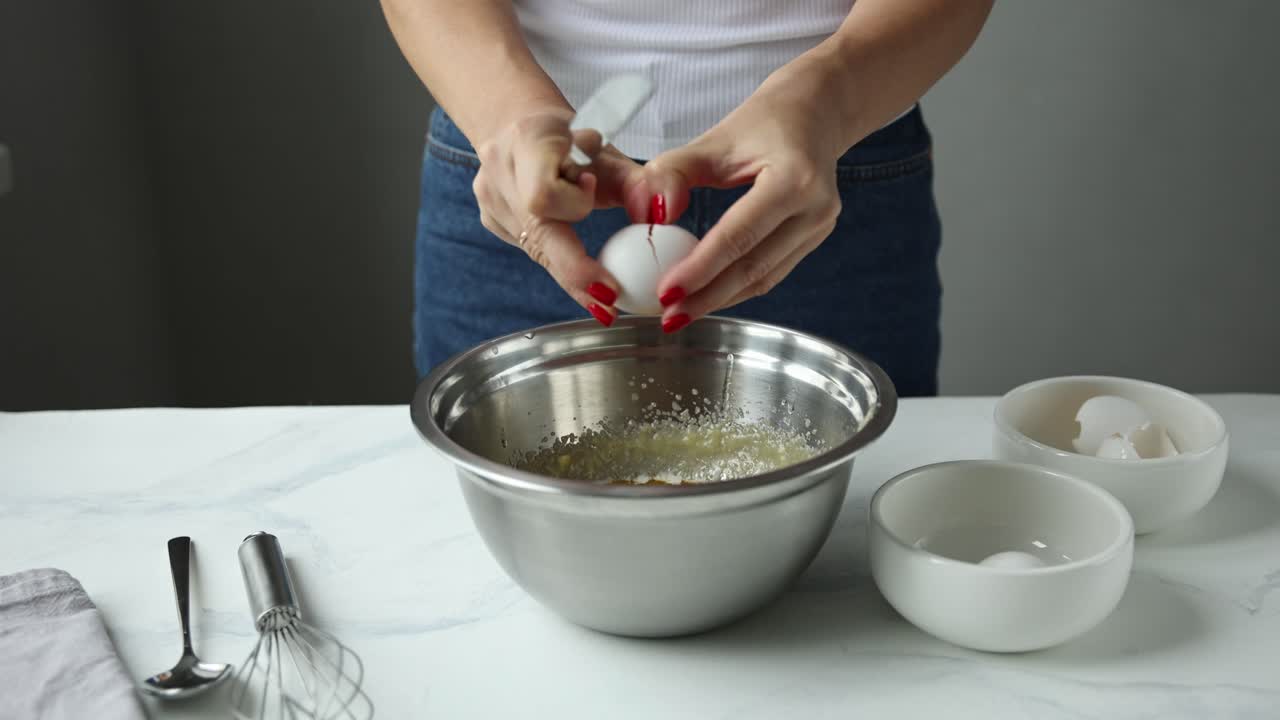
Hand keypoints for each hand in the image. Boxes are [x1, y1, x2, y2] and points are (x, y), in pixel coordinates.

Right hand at [471, 108, 649, 324]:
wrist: (526, 127)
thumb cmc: (576, 141)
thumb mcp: (613, 153)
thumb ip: (642, 182)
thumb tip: (663, 214)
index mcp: (528, 141)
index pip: (544, 193)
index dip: (573, 205)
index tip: (596, 200)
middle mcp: (500, 169)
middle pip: (537, 233)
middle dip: (577, 272)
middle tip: (609, 305)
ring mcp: (489, 197)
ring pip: (535, 248)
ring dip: (571, 267)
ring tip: (601, 286)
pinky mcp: (491, 218)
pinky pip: (530, 248)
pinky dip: (559, 257)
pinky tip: (574, 253)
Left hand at [643, 69, 845, 332]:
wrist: (815, 114)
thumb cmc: (763, 122)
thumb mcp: (714, 139)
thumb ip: (673, 173)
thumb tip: (649, 216)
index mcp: (795, 179)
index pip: (739, 236)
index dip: (700, 269)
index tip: (665, 293)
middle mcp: (816, 208)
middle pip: (754, 267)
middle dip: (708, 297)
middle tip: (668, 318)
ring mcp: (820, 227)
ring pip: (765, 277)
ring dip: (721, 299)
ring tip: (680, 314)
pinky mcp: (815, 238)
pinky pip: (772, 271)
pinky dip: (738, 288)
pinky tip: (707, 296)